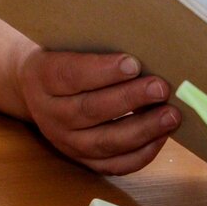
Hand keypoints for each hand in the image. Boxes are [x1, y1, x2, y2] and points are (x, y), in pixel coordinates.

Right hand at [14, 47, 180, 173]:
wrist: (35, 87)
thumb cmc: (63, 54)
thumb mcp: (68, 40)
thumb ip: (96, 42)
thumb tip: (142, 42)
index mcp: (43, 77)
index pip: (72, 75)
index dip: (103, 71)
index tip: (134, 64)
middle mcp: (51, 114)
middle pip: (91, 110)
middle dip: (130, 100)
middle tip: (161, 88)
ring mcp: (66, 141)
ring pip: (104, 142)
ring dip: (142, 130)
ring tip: (170, 115)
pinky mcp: (82, 159)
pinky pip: (113, 165)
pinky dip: (140, 154)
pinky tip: (161, 136)